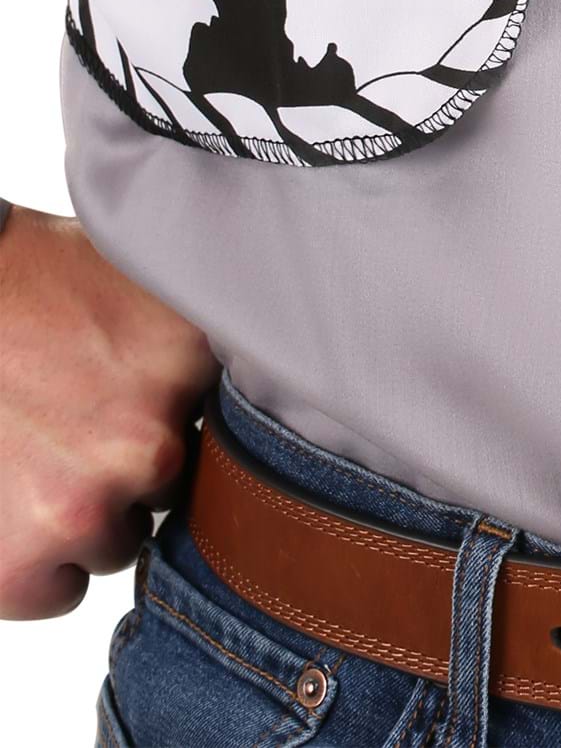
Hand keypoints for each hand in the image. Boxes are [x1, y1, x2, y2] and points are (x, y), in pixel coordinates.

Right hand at [0, 207, 215, 617]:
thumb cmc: (26, 281)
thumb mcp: (136, 280)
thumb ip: (189, 338)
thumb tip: (223, 377)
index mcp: (188, 364)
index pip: (227, 423)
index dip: (179, 414)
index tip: (143, 398)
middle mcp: (149, 442)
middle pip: (170, 487)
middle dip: (130, 465)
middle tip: (76, 420)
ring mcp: (85, 506)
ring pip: (117, 541)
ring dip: (86, 513)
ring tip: (39, 449)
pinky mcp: (21, 562)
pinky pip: (60, 592)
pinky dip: (37, 565)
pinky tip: (13, 501)